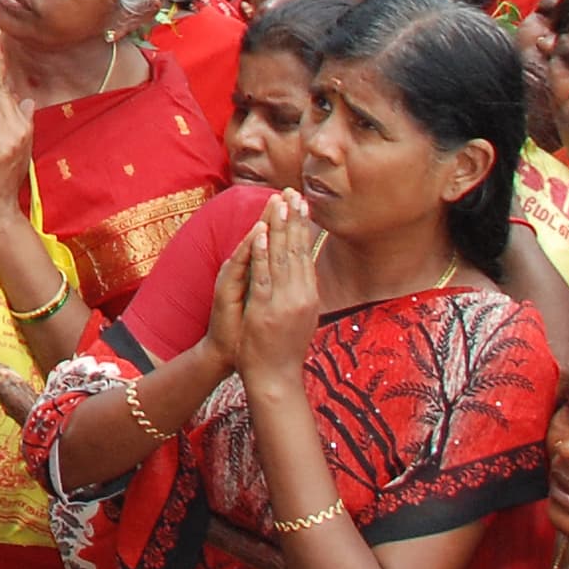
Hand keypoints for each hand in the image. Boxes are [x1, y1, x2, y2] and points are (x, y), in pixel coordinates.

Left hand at [225, 197, 323, 384]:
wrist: (275, 377)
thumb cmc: (285, 349)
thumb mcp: (301, 317)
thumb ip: (303, 294)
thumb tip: (306, 272)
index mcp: (309, 296)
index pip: (306, 254)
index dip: (303, 228)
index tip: (302, 203)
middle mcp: (301, 296)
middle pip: (297, 250)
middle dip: (294, 219)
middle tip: (294, 191)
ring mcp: (284, 301)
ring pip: (281, 256)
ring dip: (278, 227)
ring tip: (279, 201)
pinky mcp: (265, 308)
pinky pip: (263, 274)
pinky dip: (261, 252)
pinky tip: (259, 231)